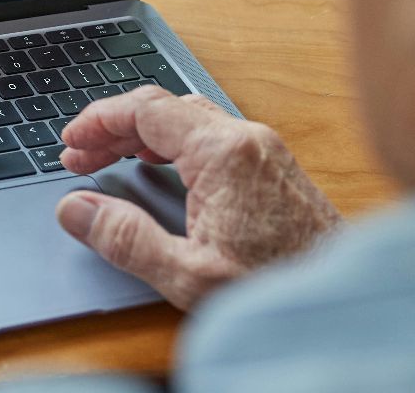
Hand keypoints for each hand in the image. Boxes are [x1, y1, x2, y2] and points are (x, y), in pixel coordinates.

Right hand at [55, 87, 341, 309]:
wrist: (344, 306)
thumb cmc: (279, 289)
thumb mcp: (188, 274)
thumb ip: (125, 239)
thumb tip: (76, 211)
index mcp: (224, 153)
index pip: (146, 110)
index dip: (99, 121)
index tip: (70, 142)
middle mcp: (248, 139)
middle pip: (165, 109)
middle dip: (115, 127)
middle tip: (78, 156)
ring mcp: (265, 150)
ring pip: (189, 119)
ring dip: (143, 134)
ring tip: (108, 159)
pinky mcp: (274, 167)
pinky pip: (211, 134)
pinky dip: (172, 142)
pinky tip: (158, 165)